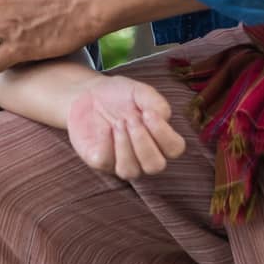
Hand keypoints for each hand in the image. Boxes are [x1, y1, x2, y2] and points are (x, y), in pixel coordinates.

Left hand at [67, 77, 185, 180]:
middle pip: (155, 166)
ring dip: (125, 145)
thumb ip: (156, 102)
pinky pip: (105, 161)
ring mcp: (121, 162)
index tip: (148, 113)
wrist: (88, 93)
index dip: (164, 134)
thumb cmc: (119, 95)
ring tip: (118, 123)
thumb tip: (163, 116)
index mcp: (159, 139)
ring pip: (130, 171)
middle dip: (143, 141)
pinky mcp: (99, 161)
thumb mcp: (140, 92)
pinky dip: (105, 142)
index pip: (174, 149)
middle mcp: (143, 156)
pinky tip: (104, 129)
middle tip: (131, 118)